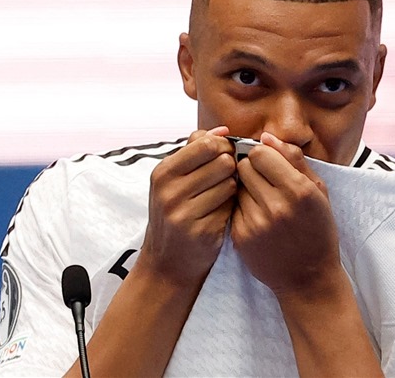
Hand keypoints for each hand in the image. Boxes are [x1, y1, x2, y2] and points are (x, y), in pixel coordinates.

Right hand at [139, 126, 236, 286]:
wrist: (166, 264)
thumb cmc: (176, 214)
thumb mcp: (173, 181)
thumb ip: (195, 151)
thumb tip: (223, 129)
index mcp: (163, 173)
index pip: (206, 144)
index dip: (223, 147)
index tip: (225, 156)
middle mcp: (169, 192)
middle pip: (222, 162)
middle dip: (230, 169)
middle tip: (224, 180)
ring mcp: (184, 213)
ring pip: (230, 184)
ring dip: (231, 190)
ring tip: (220, 199)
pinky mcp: (201, 232)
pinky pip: (231, 208)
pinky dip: (230, 209)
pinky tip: (220, 216)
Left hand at [231, 132, 343, 298]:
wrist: (308, 278)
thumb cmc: (317, 230)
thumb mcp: (319, 191)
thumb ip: (293, 159)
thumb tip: (266, 137)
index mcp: (299, 190)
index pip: (259, 153)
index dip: (261, 154)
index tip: (268, 163)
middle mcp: (277, 206)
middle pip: (243, 167)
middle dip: (251, 169)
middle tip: (264, 181)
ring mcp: (256, 223)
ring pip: (235, 186)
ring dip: (245, 188)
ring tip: (262, 201)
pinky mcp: (241, 237)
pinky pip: (232, 207)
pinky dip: (242, 208)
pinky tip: (258, 218)